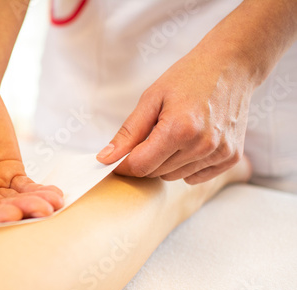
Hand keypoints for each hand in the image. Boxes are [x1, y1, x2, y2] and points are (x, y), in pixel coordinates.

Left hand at [97, 48, 254, 183]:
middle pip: (156, 173)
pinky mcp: (231, 157)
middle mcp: (202, 145)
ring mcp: (220, 153)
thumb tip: (105, 158)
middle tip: (150, 134)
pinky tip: (190, 142)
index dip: (123, 165)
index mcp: (180, 129)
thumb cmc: (188, 77)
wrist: (232, 65)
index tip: (117, 158)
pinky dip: (186, 165)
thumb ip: (128, 132)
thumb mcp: (151, 98)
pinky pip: (195, 177)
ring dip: (165, 163)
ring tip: (174, 133)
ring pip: (174, 177)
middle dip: (145, 160)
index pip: (140, 166)